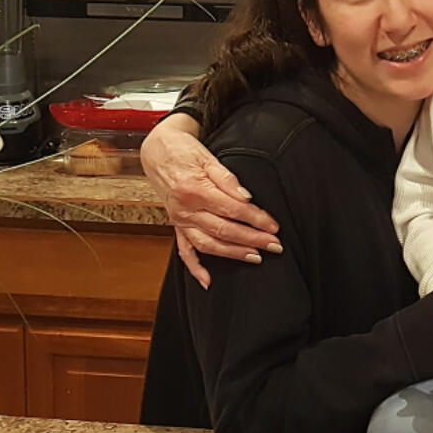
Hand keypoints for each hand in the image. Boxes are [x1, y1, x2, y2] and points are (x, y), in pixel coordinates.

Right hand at [141, 113, 280, 288]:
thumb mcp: (209, 158)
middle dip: (252, 240)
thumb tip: (246, 197)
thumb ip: (228, 179)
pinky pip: (184, 251)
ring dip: (233, 253)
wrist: (157, 151)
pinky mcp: (177, 226)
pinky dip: (195, 268)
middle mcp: (186, 209)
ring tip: (256, 258)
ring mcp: (180, 220)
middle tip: (275, 246)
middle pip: (223, 230)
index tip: (273, 226)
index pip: (233, 209)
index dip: (256, 219)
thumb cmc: (185, 152)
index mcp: (195, 190)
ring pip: (208, 244)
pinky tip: (208, 281)